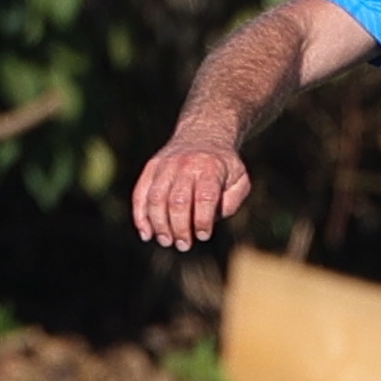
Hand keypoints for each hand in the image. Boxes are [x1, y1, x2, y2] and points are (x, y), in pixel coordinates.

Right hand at [131, 140, 250, 249]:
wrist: (202, 135)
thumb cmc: (223, 166)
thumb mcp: (240, 180)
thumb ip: (232, 201)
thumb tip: (213, 218)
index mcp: (210, 168)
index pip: (204, 197)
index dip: (202, 220)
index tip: (203, 235)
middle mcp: (185, 165)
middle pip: (177, 201)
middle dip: (179, 227)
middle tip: (183, 245)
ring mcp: (165, 166)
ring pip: (156, 198)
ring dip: (159, 225)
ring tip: (167, 241)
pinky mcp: (151, 169)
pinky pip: (140, 194)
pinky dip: (140, 216)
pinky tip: (146, 234)